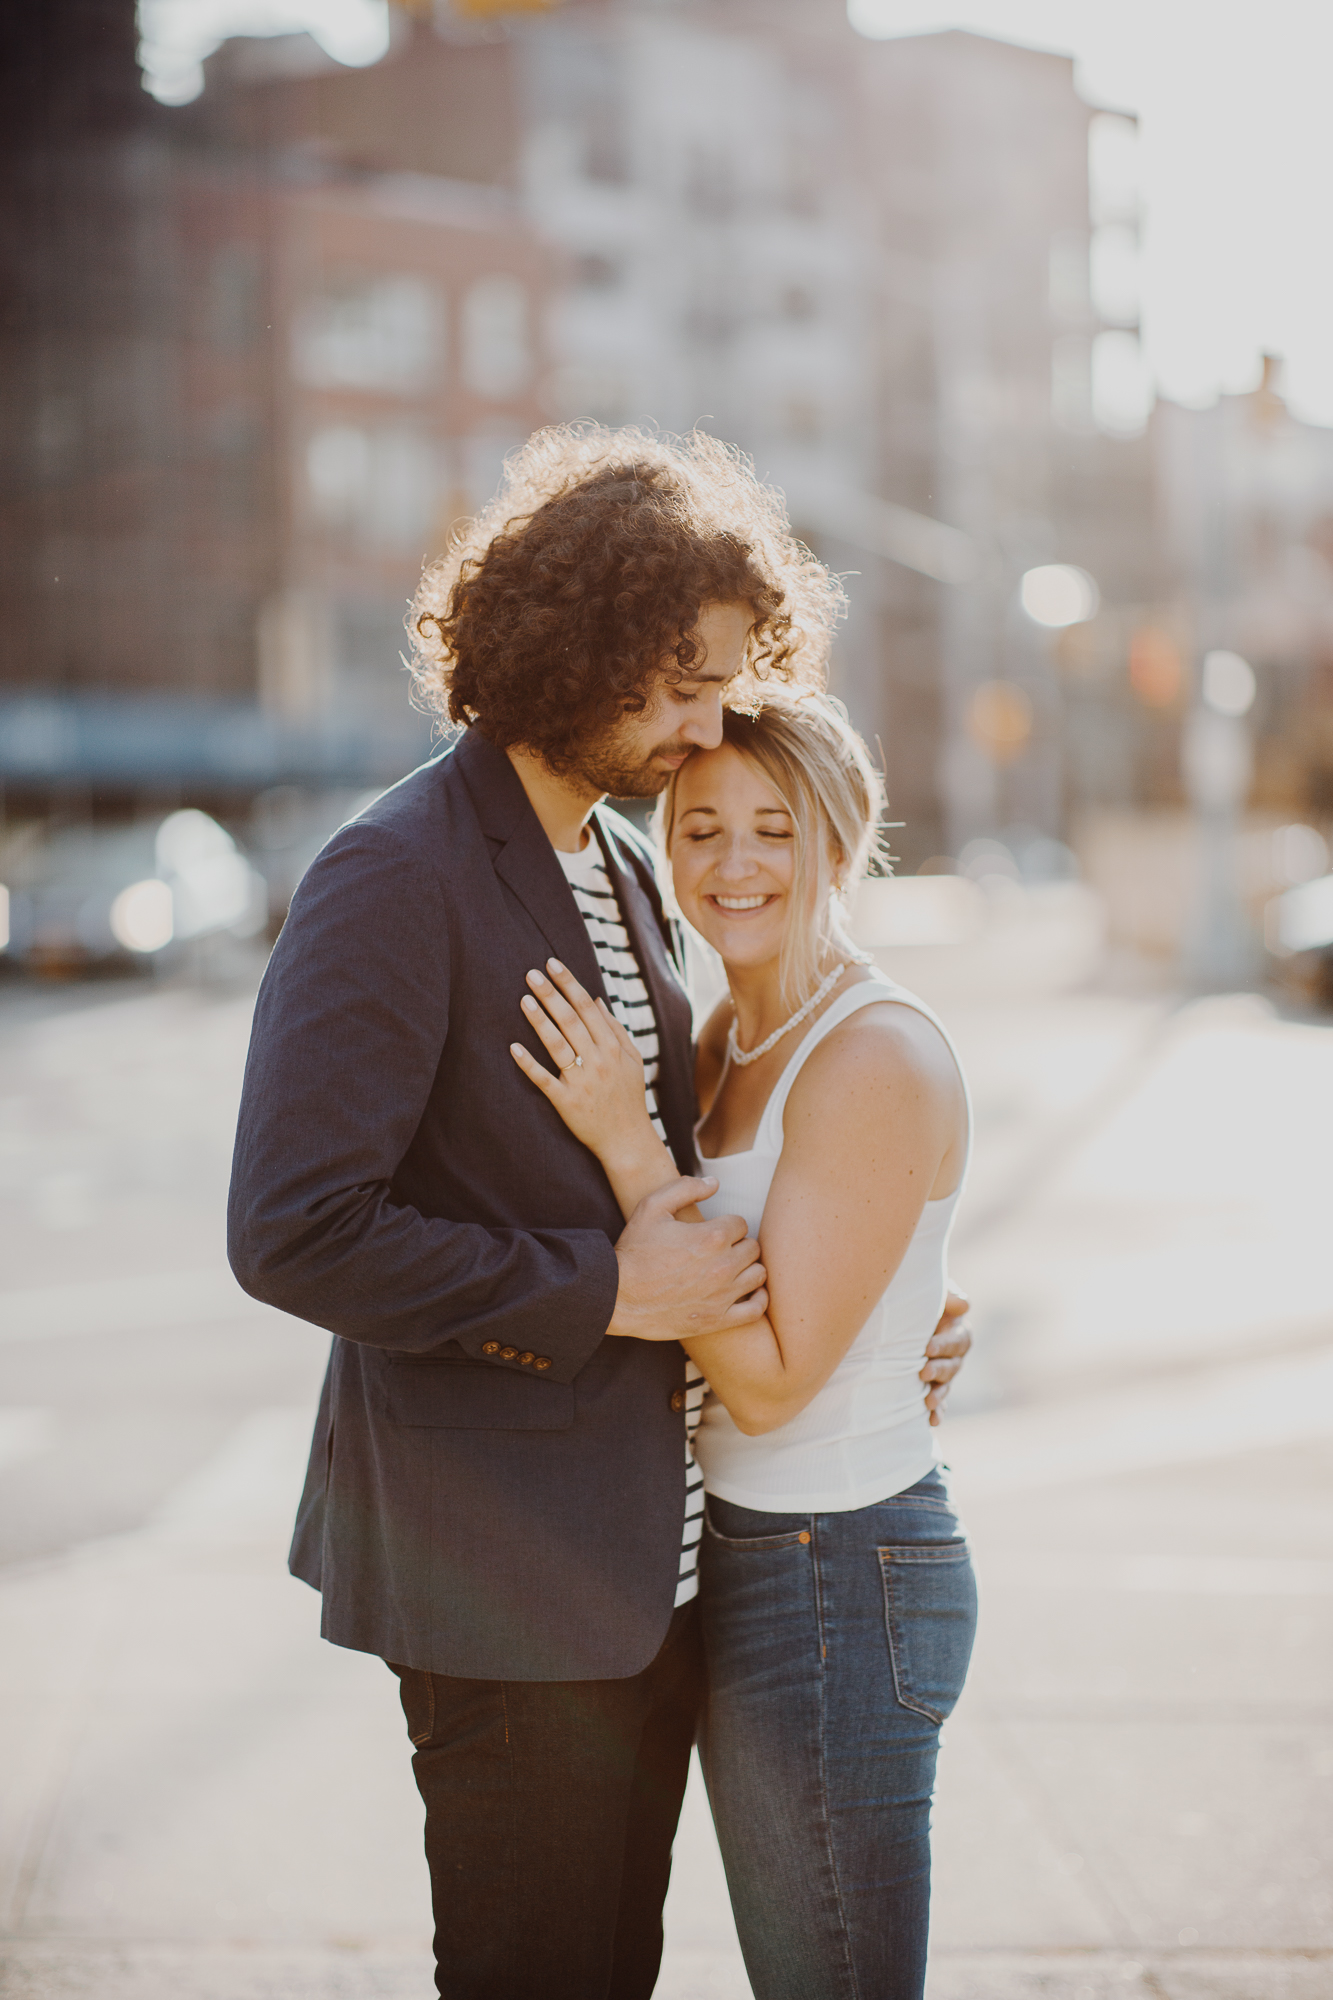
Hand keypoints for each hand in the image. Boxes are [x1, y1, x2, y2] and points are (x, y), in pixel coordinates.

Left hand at [511, 958, 652, 1160]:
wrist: (627, 1139)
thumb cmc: (629, 1097)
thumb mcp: (632, 1060)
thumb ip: (616, 1029)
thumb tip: (596, 1000)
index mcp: (614, 1048)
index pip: (587, 1008)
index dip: (569, 984)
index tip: (553, 964)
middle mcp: (598, 1061)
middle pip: (571, 1020)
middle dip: (551, 994)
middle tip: (531, 974)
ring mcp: (581, 1082)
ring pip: (557, 1045)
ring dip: (539, 1021)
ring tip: (524, 999)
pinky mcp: (566, 1102)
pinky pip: (544, 1080)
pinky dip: (528, 1064)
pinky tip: (513, 1047)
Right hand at [608, 1177, 768, 1342]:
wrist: (617, 1296)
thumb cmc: (634, 1251)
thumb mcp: (652, 1206)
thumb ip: (686, 1187)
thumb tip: (715, 1183)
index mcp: (712, 1236)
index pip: (741, 1224)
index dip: (727, 1225)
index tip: (713, 1232)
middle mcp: (723, 1266)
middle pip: (753, 1248)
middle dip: (739, 1245)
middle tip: (721, 1250)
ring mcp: (722, 1295)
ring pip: (758, 1275)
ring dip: (748, 1269)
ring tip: (732, 1269)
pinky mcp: (717, 1320)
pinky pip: (756, 1309)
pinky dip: (757, 1299)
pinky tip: (747, 1293)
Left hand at [920, 1287, 971, 1426]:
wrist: (902, 1316)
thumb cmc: (920, 1299)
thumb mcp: (934, 1291)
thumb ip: (948, 1295)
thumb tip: (963, 1305)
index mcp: (957, 1331)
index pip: (958, 1340)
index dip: (944, 1345)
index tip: (926, 1348)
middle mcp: (954, 1354)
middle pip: (953, 1365)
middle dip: (939, 1370)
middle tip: (923, 1372)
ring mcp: (944, 1372)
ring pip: (946, 1385)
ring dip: (938, 1394)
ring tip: (928, 1401)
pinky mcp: (933, 1385)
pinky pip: (939, 1401)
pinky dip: (937, 1412)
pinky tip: (932, 1421)